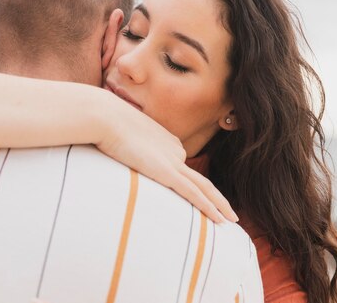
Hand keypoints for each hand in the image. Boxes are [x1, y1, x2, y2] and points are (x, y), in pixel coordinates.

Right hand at [94, 92, 237, 223]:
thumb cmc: (106, 122)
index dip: (190, 183)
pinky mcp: (166, 171)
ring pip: (204, 188)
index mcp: (166, 140)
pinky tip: (219, 219)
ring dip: (220, 206)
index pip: (180, 166)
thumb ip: (126, 144)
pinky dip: (208, 207)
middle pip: (199, 178)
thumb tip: (116, 149)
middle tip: (228, 213)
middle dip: (216, 197)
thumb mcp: (120, 133)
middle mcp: (174, 150)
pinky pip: (193, 193)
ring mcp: (172, 161)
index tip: (196, 197)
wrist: (105, 116)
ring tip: (231, 220)